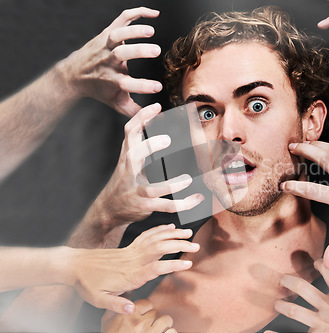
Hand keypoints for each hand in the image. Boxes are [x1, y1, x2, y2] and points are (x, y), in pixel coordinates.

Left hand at [58, 7, 162, 116]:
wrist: (74, 73)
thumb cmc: (99, 88)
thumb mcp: (116, 102)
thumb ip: (134, 112)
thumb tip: (152, 119)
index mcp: (111, 79)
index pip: (126, 83)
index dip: (142, 86)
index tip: (158, 87)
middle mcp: (107, 60)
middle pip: (121, 53)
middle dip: (138, 51)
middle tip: (156, 51)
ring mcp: (106, 44)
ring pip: (118, 33)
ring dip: (134, 30)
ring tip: (151, 31)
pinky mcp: (108, 32)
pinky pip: (122, 18)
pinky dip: (138, 13)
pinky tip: (153, 14)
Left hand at [70, 224, 198, 313]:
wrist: (73, 265)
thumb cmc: (86, 284)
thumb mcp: (98, 300)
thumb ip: (116, 305)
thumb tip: (133, 310)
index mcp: (130, 274)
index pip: (156, 267)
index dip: (173, 264)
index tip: (188, 263)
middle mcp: (134, 260)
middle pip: (160, 248)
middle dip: (180, 245)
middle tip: (196, 246)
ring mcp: (132, 251)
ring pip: (156, 239)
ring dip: (173, 235)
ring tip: (189, 233)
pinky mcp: (128, 247)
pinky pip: (146, 235)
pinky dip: (160, 229)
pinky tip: (170, 227)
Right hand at [96, 103, 203, 231]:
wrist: (108, 210)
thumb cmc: (124, 181)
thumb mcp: (128, 161)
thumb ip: (140, 146)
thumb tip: (155, 123)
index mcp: (127, 157)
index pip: (129, 132)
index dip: (141, 118)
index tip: (156, 106)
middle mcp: (129, 172)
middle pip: (134, 156)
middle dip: (149, 147)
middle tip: (167, 140)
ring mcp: (136, 190)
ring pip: (152, 189)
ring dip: (171, 185)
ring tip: (187, 179)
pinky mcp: (144, 206)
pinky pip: (165, 206)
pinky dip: (183, 204)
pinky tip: (197, 198)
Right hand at [102, 299, 176, 332]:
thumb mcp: (107, 322)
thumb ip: (116, 307)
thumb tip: (127, 294)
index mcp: (128, 315)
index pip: (147, 303)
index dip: (146, 310)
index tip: (144, 316)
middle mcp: (139, 323)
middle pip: (156, 312)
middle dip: (153, 319)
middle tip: (149, 326)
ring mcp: (150, 332)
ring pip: (166, 320)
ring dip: (164, 325)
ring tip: (159, 330)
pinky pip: (172, 331)